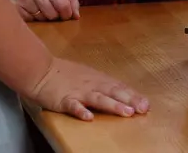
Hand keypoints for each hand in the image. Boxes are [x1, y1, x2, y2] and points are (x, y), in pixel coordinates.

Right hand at [3, 0, 79, 21]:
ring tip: (38, 11)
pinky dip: (32, 20)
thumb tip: (76, 16)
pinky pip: (30, 21)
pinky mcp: (14, 7)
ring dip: (42, 19)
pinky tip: (29, 12)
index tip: (64, 16)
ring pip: (41, 19)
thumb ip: (71, 1)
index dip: (67, 14)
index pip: (63, 4)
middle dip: (54, 17)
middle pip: (52, 14)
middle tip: (49, 12)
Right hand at [27, 57, 149, 121]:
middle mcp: (91, 84)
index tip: (146, 104)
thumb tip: (118, 92)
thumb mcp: (87, 76)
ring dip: (113, 105)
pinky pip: (73, 106)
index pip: (119, 88)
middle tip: (143, 109)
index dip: (133, 96)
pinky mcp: (63, 99)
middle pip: (114, 92)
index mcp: (98, 79)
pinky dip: (81, 111)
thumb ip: (101, 84)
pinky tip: (89, 118)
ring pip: (98, 98)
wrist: (40, 69)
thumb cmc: (63, 74)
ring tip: (126, 112)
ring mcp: (78, 91)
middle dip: (130, 100)